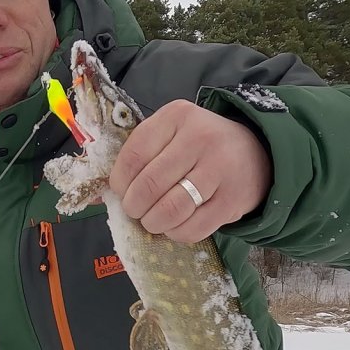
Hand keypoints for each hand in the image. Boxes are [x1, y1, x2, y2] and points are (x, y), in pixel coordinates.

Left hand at [110, 100, 271, 242]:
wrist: (255, 153)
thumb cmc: (198, 147)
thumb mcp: (169, 135)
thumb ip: (137, 157)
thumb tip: (94, 196)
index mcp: (176, 117)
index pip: (133, 156)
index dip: (120, 183)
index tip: (122, 192)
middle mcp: (200, 138)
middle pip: (149, 185)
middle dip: (134, 207)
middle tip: (137, 210)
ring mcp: (219, 169)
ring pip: (170, 210)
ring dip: (153, 222)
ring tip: (153, 220)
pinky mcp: (232, 200)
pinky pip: (192, 228)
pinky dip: (176, 233)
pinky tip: (176, 224)